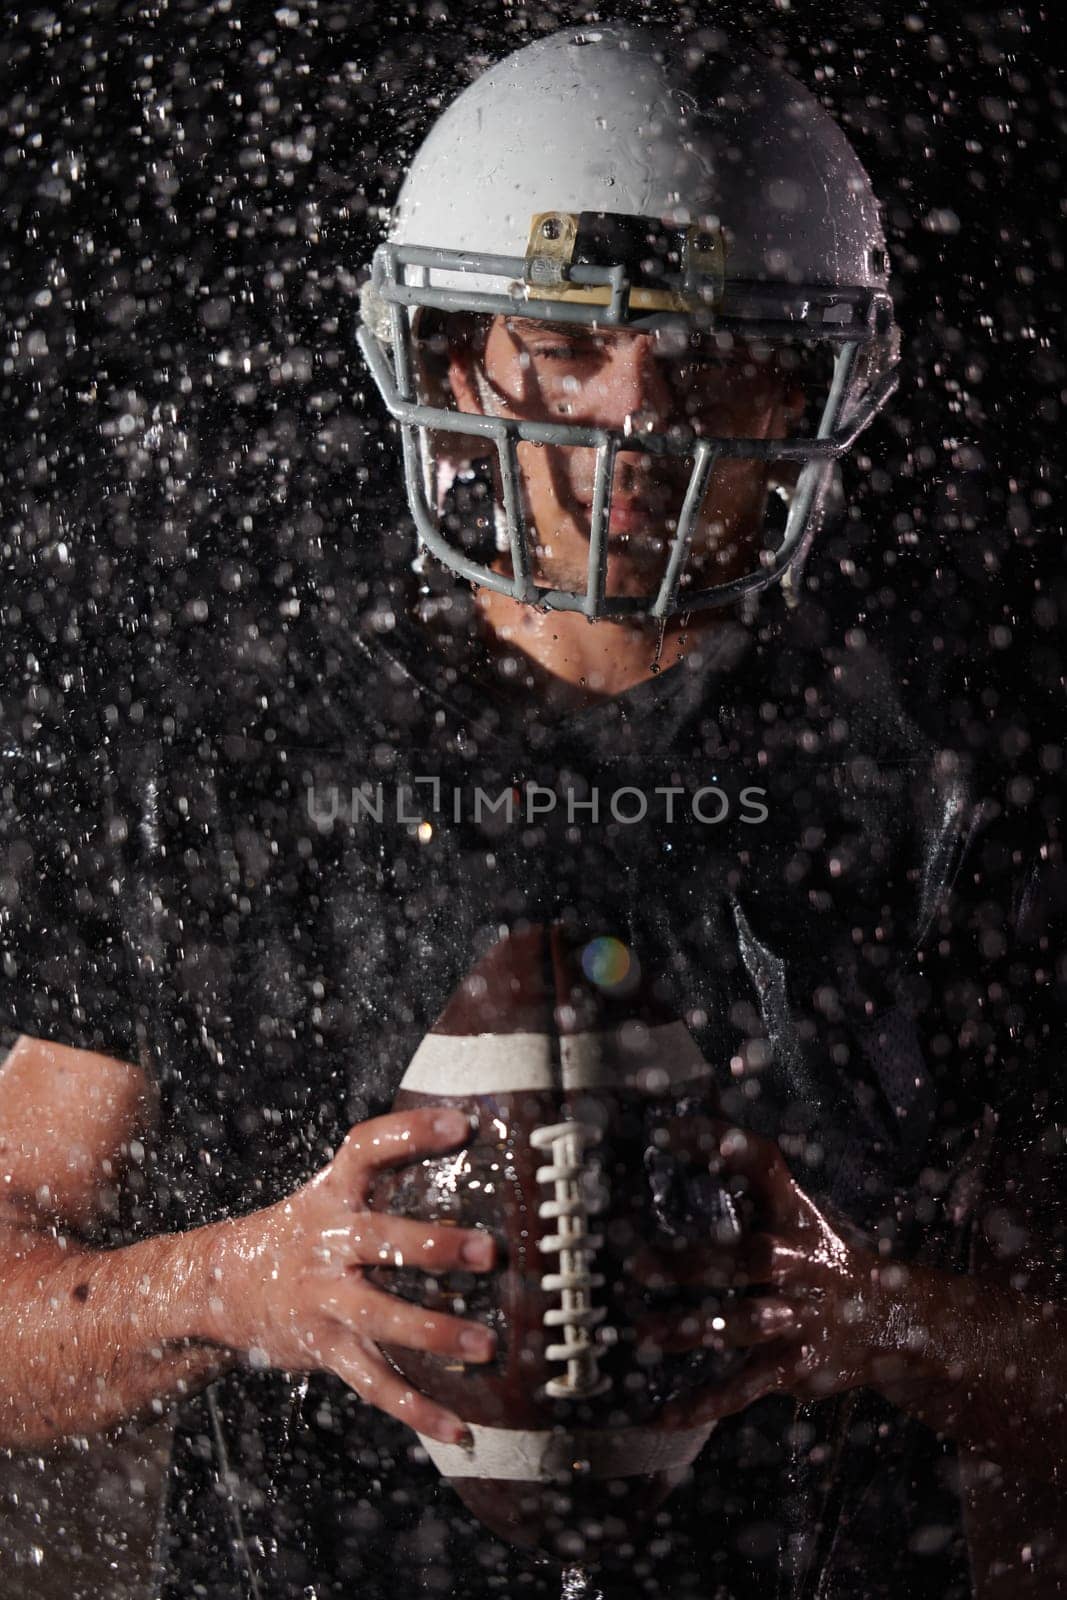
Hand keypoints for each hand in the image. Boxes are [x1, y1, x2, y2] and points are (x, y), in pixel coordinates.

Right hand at [204, 1107, 496, 1443]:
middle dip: (433, 1247)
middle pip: (380, 1240)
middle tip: (488, 1252)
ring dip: (436, 1333)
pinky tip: (458, 1427)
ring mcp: (324, 1300)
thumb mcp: (329, 1193)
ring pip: (382, 1319)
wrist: (219, 1288)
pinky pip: (374, 1384)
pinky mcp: (325, 1349)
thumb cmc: (301, 1233)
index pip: (368, 1149)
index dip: (411, 1132)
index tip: (461, 1124)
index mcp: (332, 1194)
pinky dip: (417, 1410)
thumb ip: (385, 1176)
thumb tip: (466, 1140)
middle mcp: (327, 1243)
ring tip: (487, 1345)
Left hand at [637, 1124, 903, 1427]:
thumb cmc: (820, 1253)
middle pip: (751, 1258)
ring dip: (694, 1330)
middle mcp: (802, 1266)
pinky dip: (704, 1403)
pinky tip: (663, 1414)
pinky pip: (745, 1388)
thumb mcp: (792, 1209)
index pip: (763, 1169)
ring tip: (645, 1333)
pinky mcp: (795, 1367)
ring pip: (746, 1325)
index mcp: (797, 1217)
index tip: (670, 1131)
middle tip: (637, 1266)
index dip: (723, 1147)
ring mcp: (801, 1319)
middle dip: (695, 1263)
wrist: (895, 1322)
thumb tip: (682, 1128)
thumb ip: (744, 1175)